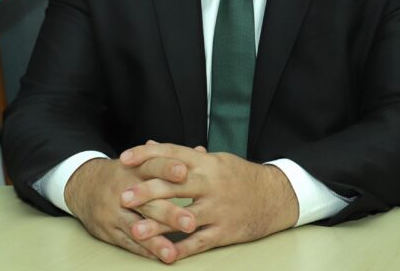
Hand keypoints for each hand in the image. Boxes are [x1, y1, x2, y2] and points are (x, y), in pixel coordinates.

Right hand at [64, 156, 196, 262]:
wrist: (82, 185)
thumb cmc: (123, 174)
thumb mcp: (141, 161)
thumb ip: (171, 160)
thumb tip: (201, 150)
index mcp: (134, 170)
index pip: (151, 166)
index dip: (167, 168)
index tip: (184, 172)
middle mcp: (123, 190)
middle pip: (148, 202)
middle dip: (169, 213)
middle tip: (190, 222)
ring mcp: (114, 212)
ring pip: (136, 226)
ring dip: (155, 240)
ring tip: (172, 253)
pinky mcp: (107, 229)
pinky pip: (127, 243)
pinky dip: (144, 250)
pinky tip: (159, 257)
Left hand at [119, 143, 298, 261]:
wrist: (276, 196)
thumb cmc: (239, 177)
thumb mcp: (214, 160)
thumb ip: (180, 156)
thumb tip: (149, 145)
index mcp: (207, 163)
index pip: (172, 153)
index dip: (147, 154)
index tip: (124, 158)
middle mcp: (211, 183)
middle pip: (175, 184)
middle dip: (147, 191)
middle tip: (123, 197)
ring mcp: (219, 208)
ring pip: (184, 216)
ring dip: (158, 224)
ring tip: (136, 230)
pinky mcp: (226, 230)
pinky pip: (201, 242)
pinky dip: (182, 248)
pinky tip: (165, 254)